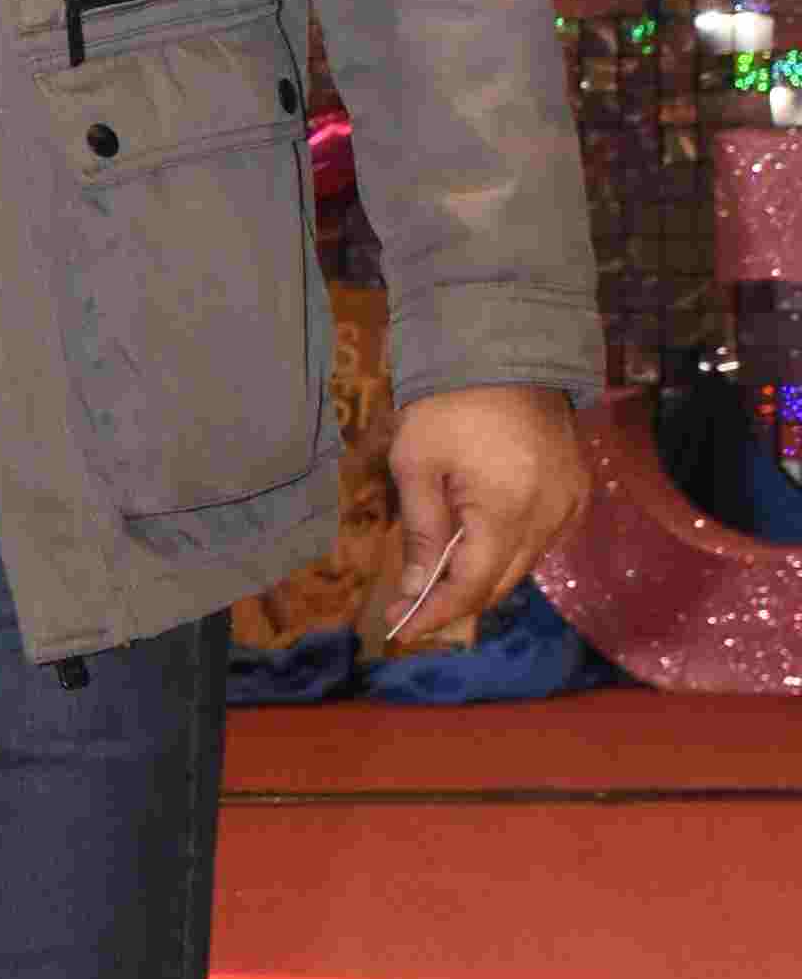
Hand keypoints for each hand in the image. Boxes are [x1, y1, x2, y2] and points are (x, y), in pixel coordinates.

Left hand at [375, 382, 588, 647]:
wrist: (505, 351)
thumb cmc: (449, 404)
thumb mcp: (417, 465)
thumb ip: (421, 532)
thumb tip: (416, 588)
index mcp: (509, 511)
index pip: (473, 586)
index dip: (437, 612)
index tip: (402, 627)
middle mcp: (550, 517)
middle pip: (502, 582)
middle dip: (456, 601)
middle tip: (411, 606)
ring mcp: (570, 504)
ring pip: (523, 564)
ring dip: (483, 576)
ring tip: (437, 579)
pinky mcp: (577, 491)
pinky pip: (542, 539)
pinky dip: (509, 551)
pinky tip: (478, 546)